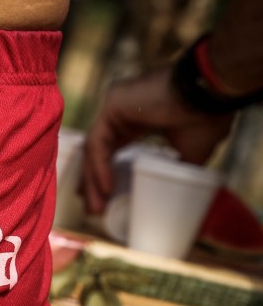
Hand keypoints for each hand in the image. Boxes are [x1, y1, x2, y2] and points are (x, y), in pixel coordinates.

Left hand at [81, 67, 234, 213]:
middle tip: (95, 211)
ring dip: (93, 180)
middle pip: (98, 151)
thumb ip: (172, 168)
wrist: (212, 94)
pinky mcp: (112, 103)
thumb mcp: (189, 153)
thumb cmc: (206, 118)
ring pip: (95, 149)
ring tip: (97, 208)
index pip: (111, 149)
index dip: (106, 175)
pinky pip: (98, 142)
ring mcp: (114, 104)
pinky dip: (100, 166)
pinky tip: (106, 188)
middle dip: (93, 183)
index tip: (105, 201)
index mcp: (137, 118)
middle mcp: (121, 110)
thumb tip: (169, 193)